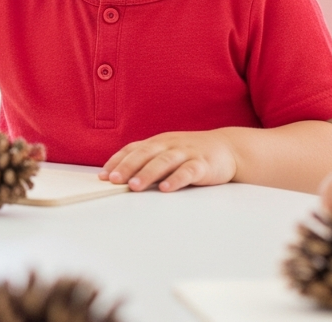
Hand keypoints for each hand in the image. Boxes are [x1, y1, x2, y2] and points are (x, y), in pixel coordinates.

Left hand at [99, 129, 237, 191]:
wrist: (228, 148)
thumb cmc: (191, 153)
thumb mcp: (167, 152)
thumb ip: (148, 161)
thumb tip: (120, 178)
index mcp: (158, 142)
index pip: (133, 149)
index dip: (117, 161)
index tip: (103, 176)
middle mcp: (169, 145)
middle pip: (145, 154)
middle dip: (127, 167)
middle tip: (113, 180)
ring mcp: (186, 153)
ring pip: (164, 162)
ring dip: (147, 173)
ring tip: (134, 186)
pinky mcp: (203, 164)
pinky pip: (188, 171)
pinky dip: (176, 179)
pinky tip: (166, 189)